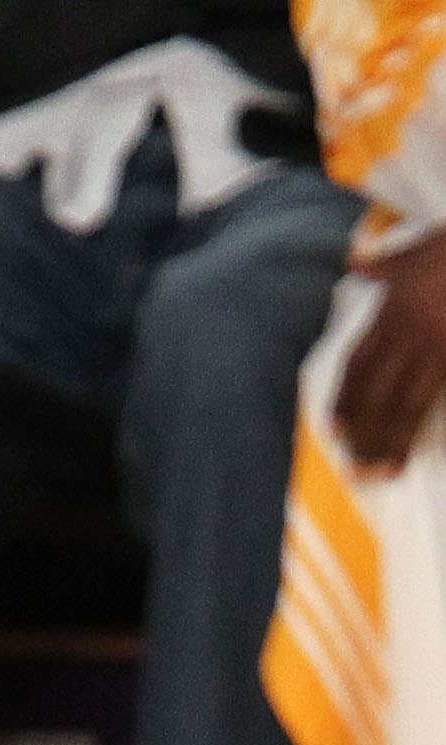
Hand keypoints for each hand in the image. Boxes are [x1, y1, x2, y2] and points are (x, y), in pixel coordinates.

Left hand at [337, 228, 445, 475]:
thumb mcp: (417, 248)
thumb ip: (384, 264)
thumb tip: (353, 261)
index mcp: (393, 311)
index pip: (358, 364)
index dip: (345, 398)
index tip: (333, 428)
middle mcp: (409, 332)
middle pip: (376, 390)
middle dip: (362, 429)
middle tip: (351, 464)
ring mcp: (437, 344)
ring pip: (405, 402)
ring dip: (388, 440)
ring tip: (378, 472)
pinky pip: (433, 399)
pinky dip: (419, 428)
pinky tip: (409, 454)